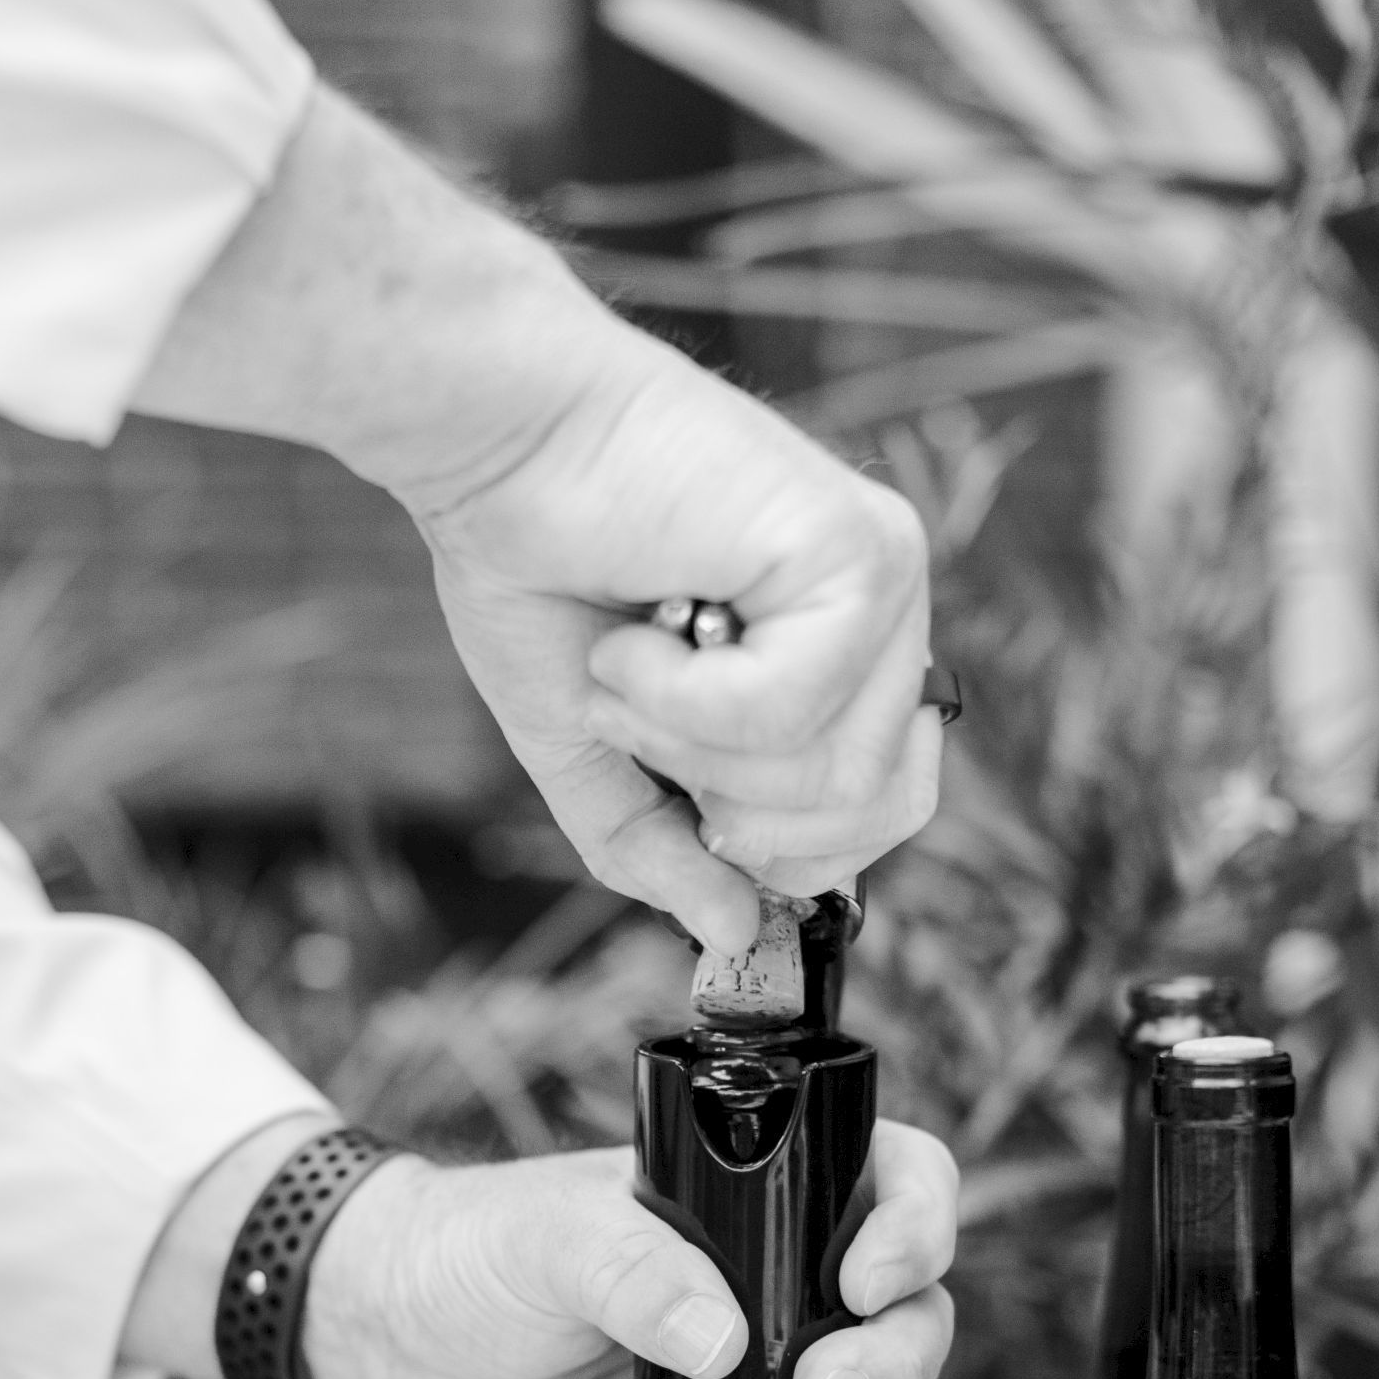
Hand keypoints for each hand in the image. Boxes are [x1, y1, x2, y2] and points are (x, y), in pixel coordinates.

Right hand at [139, 91, 937, 951]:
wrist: (494, 442)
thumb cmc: (537, 564)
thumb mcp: (593, 746)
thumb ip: (660, 848)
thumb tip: (732, 935)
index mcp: (843, 653)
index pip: (881, 809)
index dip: (782, 846)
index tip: (686, 795)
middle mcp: (884, 614)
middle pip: (875, 811)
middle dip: (736, 807)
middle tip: (644, 714)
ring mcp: (884, 577)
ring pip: (834, 776)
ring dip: (694, 742)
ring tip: (630, 654)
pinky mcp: (860, 550)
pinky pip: (797, 709)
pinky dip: (689, 695)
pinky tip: (640, 625)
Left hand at [302, 1121, 955, 1378]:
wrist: (396, 1353)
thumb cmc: (471, 1256)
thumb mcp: (548, 1239)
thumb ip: (631, 1273)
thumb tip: (724, 1340)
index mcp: (753, 1201)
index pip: (889, 1179)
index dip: (913, 1224)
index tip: (862, 1280)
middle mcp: (782, 1288)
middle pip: (912, 1311)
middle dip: (896, 1358)